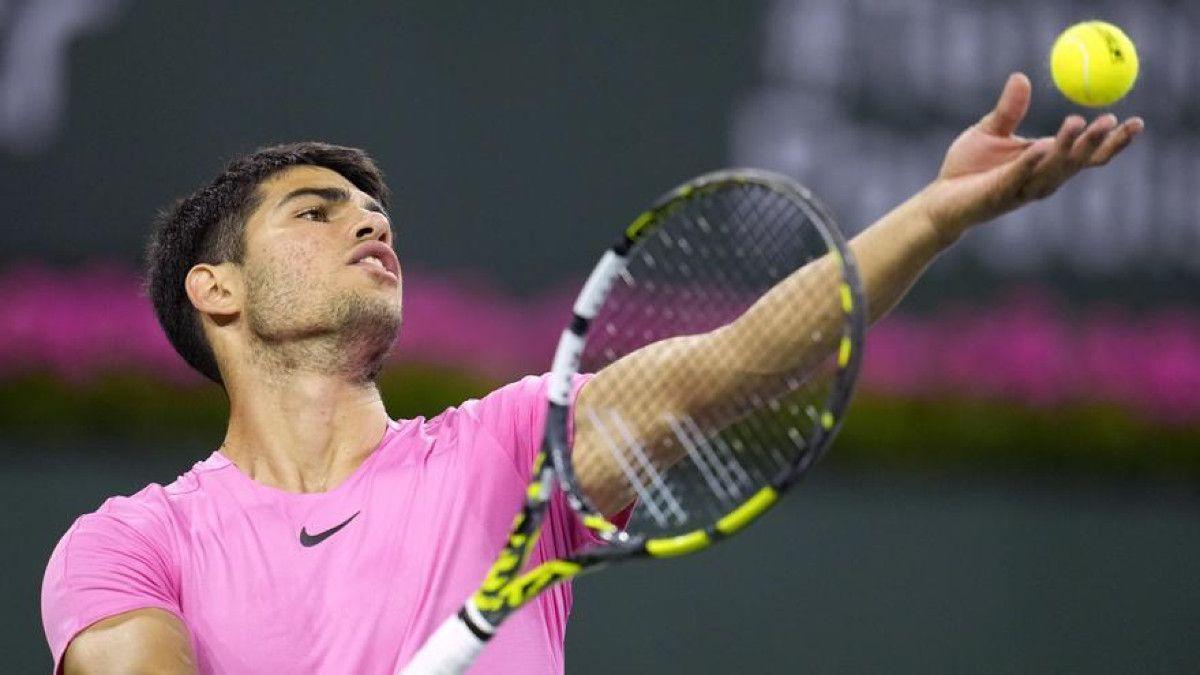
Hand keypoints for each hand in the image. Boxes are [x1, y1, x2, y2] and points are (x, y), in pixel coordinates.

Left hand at [919, 72, 1143, 245]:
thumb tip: (1021, 77)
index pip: (1087, 154)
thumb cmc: (967, 169)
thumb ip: (1009, 110)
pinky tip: (1039, 149)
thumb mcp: (990, 131)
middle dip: (1095, 143)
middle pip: (1076, 162)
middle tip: (1112, 120)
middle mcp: (1040, 179)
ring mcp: (1020, 190)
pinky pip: (1016, 179)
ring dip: (1065, 149)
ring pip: (1051, 171)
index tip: (1136, 121)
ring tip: (1077, 123)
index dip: (1112, 141)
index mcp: (1045, 163)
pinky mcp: (996, 195)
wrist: (939, 201)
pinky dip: (1028, 165)